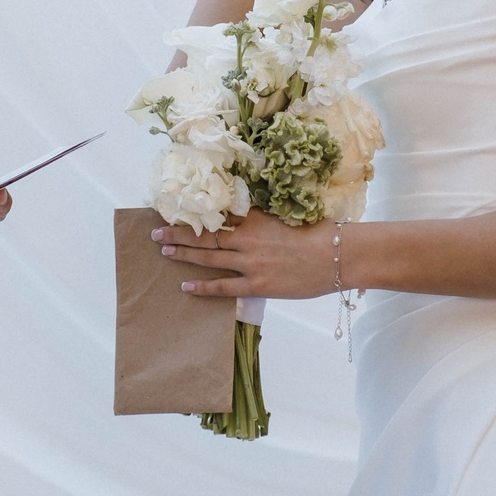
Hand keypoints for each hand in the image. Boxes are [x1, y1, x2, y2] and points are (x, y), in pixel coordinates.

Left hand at [155, 208, 336, 299]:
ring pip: (208, 257)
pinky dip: (202, 286)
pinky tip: (185, 285)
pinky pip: (223, 287)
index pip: (218, 213)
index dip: (195, 213)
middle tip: (156, 232)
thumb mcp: (288, 216)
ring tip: (164, 251)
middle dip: (178, 232)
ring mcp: (251, 262)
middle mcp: (248, 238)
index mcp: (256, 217)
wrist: (339, 255)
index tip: (177, 209)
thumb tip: (244, 213)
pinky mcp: (258, 284)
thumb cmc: (320, 234)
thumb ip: (263, 216)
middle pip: (205, 234)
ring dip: (183, 253)